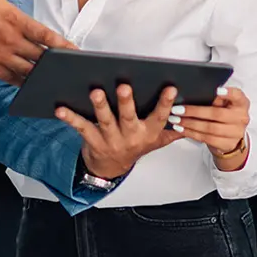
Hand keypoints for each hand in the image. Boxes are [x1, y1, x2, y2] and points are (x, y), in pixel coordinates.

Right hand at [0, 0, 74, 84]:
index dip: (63, 44)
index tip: (75, 51)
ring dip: (42, 76)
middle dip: (57, 64)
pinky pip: (9, 78)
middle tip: (71, 69)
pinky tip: (32, 86)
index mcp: (13, 19)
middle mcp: (9, 40)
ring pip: (27, 71)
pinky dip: (23, 83)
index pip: (44, 35)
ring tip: (56, 81)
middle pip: (40, 56)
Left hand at [57, 84, 182, 179]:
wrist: (110, 169)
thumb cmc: (135, 147)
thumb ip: (174, 129)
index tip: (170, 88)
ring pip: (105, 120)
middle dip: (127, 102)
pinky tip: (61, 108)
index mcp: (148, 133)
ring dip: (100, 105)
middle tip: (124, 86)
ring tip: (95, 91)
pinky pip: (81, 127)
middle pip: (129, 118)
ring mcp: (111, 139)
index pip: (160, 117)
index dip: (166, 103)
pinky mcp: (93, 140)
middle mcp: (130, 136)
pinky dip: (70, 118)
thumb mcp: (157, 141)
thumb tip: (194, 115)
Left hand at [168, 87, 249, 169]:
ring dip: (190, 124)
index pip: (237, 95)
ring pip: (210, 128)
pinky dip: (191, 133)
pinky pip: (206, 139)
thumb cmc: (224, 113)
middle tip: (178, 109)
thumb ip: (216, 98)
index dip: (228, 93)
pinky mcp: (227, 144)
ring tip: (176, 119)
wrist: (230, 135)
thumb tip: (195, 92)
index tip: (217, 90)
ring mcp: (236, 132)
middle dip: (195, 112)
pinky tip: (181, 129)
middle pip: (217, 113)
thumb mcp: (224, 102)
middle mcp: (241, 117)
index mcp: (241, 103)